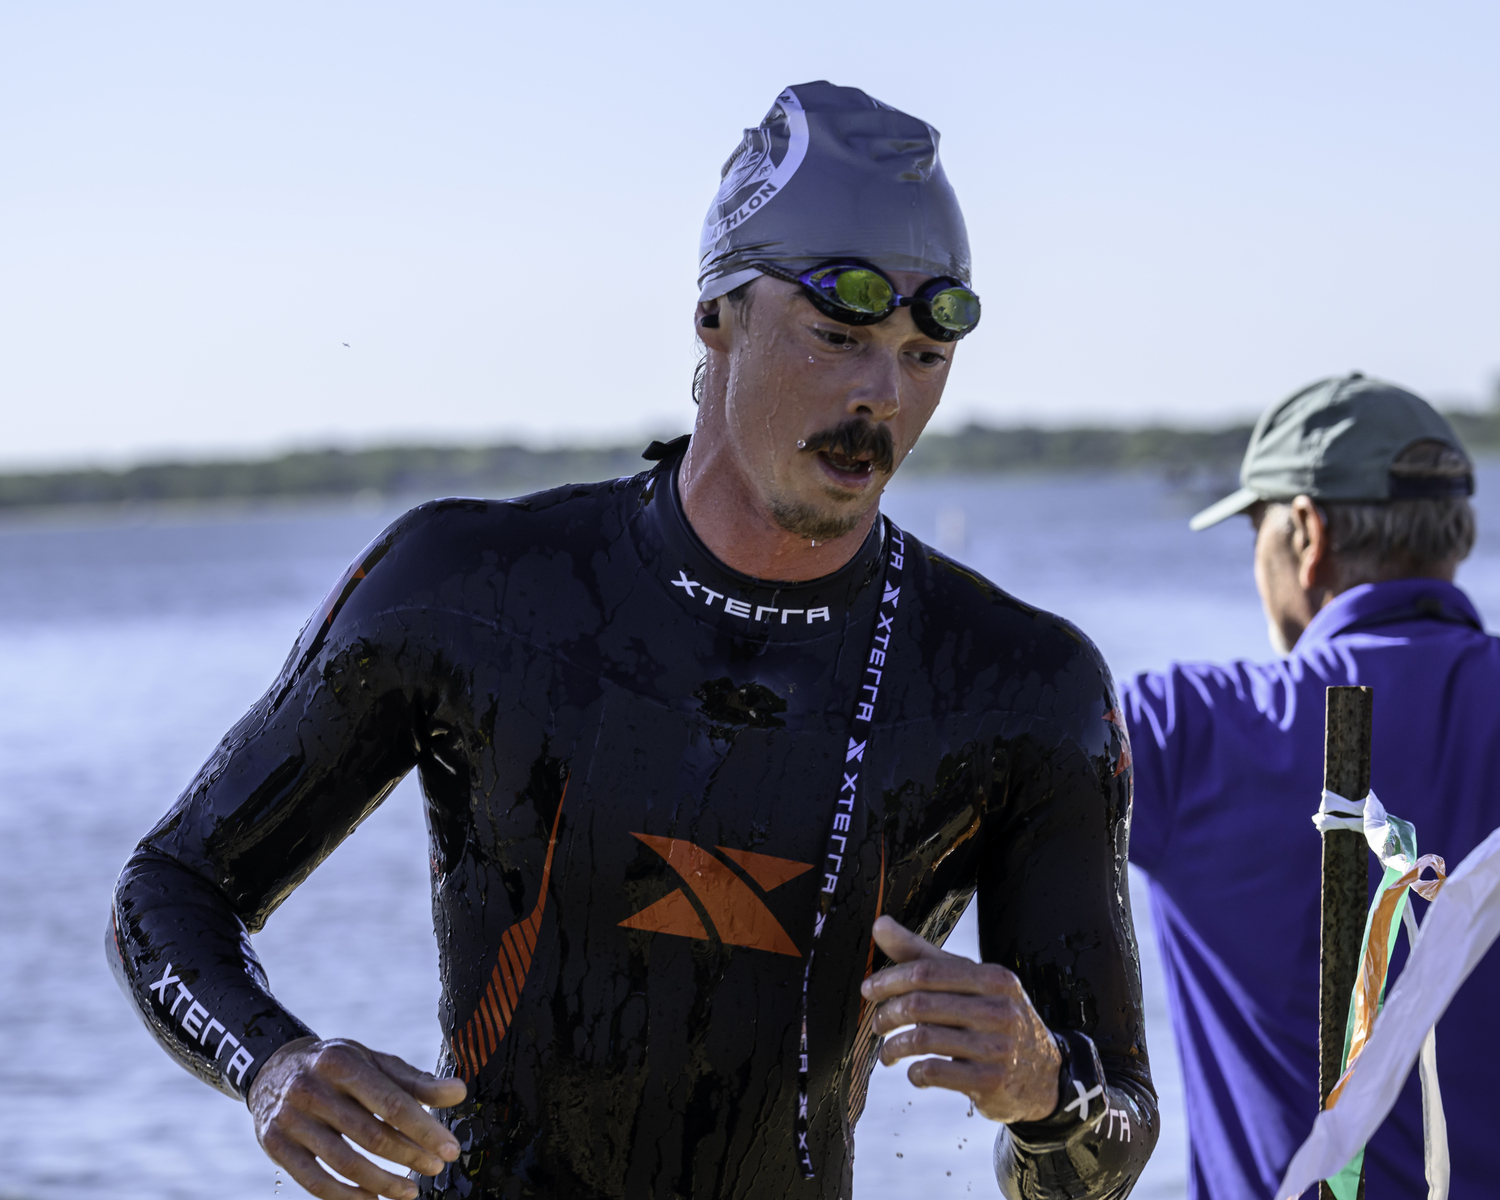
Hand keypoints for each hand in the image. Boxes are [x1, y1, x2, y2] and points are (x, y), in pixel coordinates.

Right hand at [249, 1036, 467, 1198]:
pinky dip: (347, 1197)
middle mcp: (312, 1089)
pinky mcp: (275, 1146)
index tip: (450, 1149)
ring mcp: (290, 1119)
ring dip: (383, 1183)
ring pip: (345, 1164)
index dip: (424, 1130)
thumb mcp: (374, 1063)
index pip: (391, 1103)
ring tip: (411, 1190)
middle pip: (370, 1135)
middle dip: (409, 1156)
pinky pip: (315, 1182)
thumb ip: (415, 1082)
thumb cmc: (338, 1066)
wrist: (273, 1068)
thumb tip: (459, 1092)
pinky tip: (373, 1198)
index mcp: (341, 1063)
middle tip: (435, 1167)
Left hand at [860, 916, 1061, 1122]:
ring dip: (894, 1046)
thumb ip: (923, 955)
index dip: (890, 979)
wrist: (1046, 1074)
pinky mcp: (990, 1082)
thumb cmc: (997, 1018)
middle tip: (876, 1024)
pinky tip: (914, 1071)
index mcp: (993, 978)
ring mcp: (996, 1048)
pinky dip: (914, 1073)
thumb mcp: (972, 982)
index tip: (869, 989)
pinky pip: (934, 1072)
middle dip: (888, 1014)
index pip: (926, 971)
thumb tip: (880, 924)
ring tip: (888, 1051)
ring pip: (923, 1039)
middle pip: (920, 1004)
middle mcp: (998, 1010)